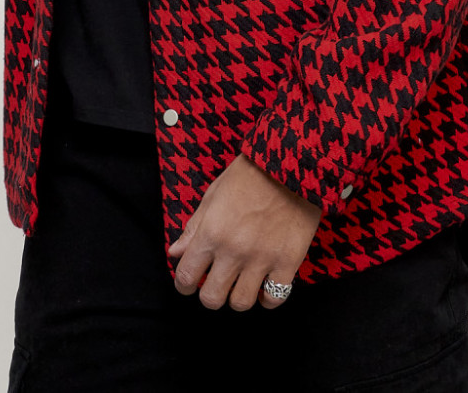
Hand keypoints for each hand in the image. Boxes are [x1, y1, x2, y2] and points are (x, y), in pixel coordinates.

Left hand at [168, 155, 321, 311]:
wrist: (292, 163)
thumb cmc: (250, 173)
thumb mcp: (214, 193)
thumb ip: (194, 227)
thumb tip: (175, 253)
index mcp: (211, 232)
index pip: (186, 276)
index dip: (184, 285)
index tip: (189, 283)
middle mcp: (233, 251)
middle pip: (212, 298)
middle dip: (210, 294)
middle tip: (216, 283)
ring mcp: (262, 259)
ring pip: (241, 302)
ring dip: (238, 296)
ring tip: (242, 283)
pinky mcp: (288, 262)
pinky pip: (275, 297)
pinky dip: (268, 297)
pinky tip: (266, 285)